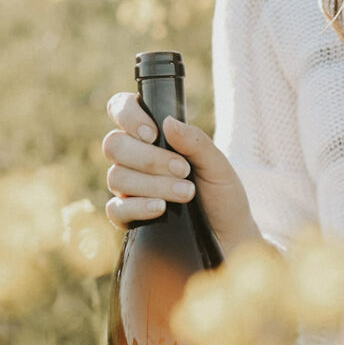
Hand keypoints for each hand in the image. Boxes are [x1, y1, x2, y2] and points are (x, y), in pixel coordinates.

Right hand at [102, 93, 258, 255]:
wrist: (229, 235)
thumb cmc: (223, 194)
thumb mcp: (218, 165)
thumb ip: (195, 142)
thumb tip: (168, 122)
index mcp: (152, 137)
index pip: (121, 109)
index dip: (128, 116)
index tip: (153, 133)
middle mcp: (134, 159)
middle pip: (114, 145)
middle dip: (150, 158)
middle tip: (183, 170)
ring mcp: (129, 188)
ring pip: (117, 176)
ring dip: (154, 184)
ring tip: (186, 193)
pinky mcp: (129, 217)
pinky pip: (116, 209)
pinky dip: (138, 207)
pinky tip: (161, 209)